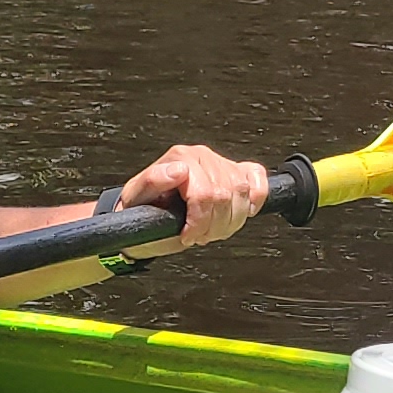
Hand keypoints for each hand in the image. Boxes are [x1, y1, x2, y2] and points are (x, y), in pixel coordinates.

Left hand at [111, 144, 269, 258]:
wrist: (148, 214)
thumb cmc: (142, 209)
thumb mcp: (136, 199)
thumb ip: (152, 181)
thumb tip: (176, 170)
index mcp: (179, 158)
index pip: (205, 194)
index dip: (199, 222)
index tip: (187, 236)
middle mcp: (201, 156)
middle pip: (225, 196)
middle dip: (213, 225)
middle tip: (199, 235)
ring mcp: (221, 162)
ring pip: (242, 193)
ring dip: (230, 220)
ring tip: (212, 229)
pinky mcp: (236, 170)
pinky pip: (256, 177)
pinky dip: (255, 198)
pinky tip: (242, 211)